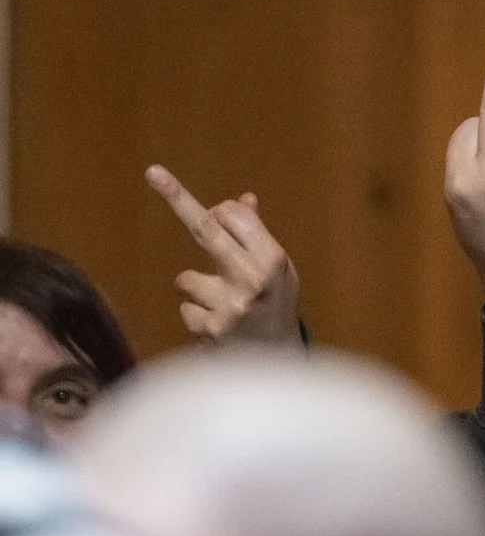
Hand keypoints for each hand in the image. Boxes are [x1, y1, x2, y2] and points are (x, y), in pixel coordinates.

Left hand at [146, 166, 301, 345]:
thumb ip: (257, 238)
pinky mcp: (208, 329)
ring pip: (186, 279)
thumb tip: (243, 201)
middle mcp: (251, 278)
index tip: (203, 198)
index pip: (232, 217)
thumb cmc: (278, 308)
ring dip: (197, 288)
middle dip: (177, 199)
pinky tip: (218, 326)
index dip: (221, 211)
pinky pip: (185, 307)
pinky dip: (197, 314)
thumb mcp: (280, 271)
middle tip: (154, 173)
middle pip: (205, 229)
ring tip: (223, 306)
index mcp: (273, 260)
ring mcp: (228, 305)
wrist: (280, 363)